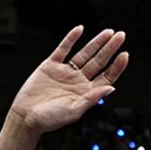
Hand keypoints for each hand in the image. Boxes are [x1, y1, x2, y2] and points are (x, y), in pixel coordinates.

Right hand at [0, 26, 128, 149]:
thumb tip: (111, 88)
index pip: (107, 76)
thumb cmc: (49, 120)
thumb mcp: (73, 111)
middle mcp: (78, 81)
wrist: (25, 117)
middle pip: (98, 62)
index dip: (117, 66)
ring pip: (84, 54)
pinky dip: (71, 39)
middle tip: (121, 35)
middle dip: (110, 49)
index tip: (125, 54)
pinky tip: (80, 29)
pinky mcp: (50, 66)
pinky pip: (63, 49)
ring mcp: (65, 72)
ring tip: (109, 32)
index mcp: (87, 92)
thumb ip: (92, 98)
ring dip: (96, 42)